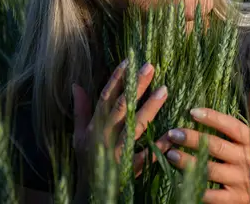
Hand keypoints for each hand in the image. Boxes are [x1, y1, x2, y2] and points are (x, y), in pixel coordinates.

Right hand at [71, 59, 172, 182]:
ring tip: (164, 89)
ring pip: (134, 127)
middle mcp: (103, 137)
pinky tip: (172, 133)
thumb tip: (76, 84)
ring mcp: (116, 153)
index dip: (117, 78)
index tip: (130, 60)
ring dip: (150, 108)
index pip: (105, 97)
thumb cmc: (87, 159)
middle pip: (121, 107)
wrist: (88, 194)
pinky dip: (159, 145)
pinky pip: (145, 156)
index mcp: (94, 126)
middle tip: (151, 66)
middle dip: (136, 86)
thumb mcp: (79, 134)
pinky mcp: (128, 169)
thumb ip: (81, 110)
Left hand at [165, 86, 249, 203]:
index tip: (192, 111)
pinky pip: (211, 195)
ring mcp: (239, 180)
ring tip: (170, 154)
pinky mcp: (233, 199)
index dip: (212, 118)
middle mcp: (245, 159)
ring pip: (209, 169)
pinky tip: (179, 181)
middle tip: (172, 133)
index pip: (231, 126)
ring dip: (188, 162)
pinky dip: (195, 188)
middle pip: (216, 146)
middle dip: (193, 139)